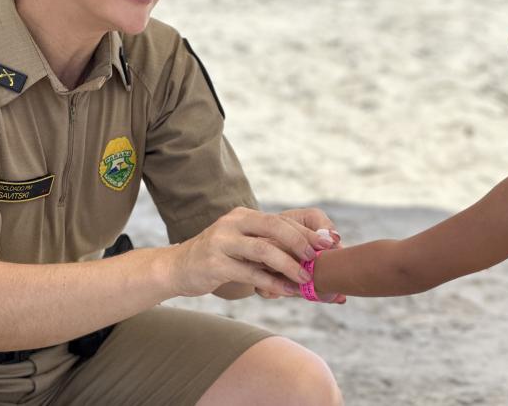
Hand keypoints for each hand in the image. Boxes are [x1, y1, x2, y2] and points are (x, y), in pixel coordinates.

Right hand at [167, 207, 329, 297]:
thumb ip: (269, 248)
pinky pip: (249, 273)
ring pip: (263, 250)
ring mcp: (222, 242)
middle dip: (301, 242)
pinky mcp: (214, 264)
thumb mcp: (242, 246)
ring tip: (306, 279)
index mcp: (244, 216)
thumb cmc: (218, 259)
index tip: (330, 244)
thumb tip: (309, 259)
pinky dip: (270, 283)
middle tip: (319, 259)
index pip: (281, 220)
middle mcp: (233, 223)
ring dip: (289, 266)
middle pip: (274, 227)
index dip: (307, 232)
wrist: (177, 268)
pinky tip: (286, 292)